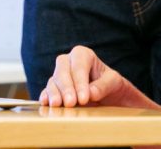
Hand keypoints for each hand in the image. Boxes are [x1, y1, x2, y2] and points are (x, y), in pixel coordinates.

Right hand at [40, 46, 158, 108]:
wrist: (111, 98)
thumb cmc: (113, 86)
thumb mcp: (115, 83)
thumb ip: (104, 85)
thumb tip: (91, 93)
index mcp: (83, 55)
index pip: (78, 64)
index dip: (79, 80)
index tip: (84, 98)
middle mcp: (69, 63)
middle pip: (62, 69)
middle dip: (66, 87)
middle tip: (71, 103)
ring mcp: (60, 76)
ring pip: (53, 80)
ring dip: (54, 93)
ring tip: (57, 105)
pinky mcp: (55, 90)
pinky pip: (47, 91)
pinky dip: (46, 97)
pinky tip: (45, 103)